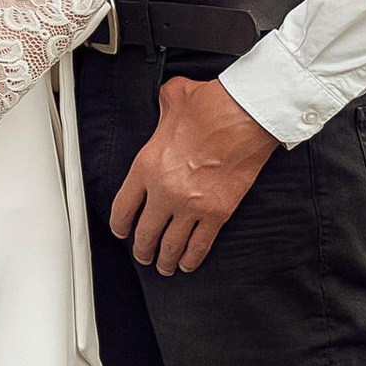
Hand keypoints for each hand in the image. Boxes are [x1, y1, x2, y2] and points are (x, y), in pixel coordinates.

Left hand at [110, 72, 277, 275]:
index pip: (123, 207)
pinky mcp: (217, 213)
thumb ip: (160, 109)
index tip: (121, 231)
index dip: (120, 225)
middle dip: (142, 249)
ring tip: (163, 266)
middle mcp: (164, 191)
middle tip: (143, 254)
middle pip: (145, 233)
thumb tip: (163, 106)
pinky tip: (188, 265)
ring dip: (164, 260)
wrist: (245, 116)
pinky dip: (192, 259)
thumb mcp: (172, 98)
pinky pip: (199, 246)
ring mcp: (191, 206)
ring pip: (170, 245)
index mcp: (147, 165)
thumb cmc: (210, 105)